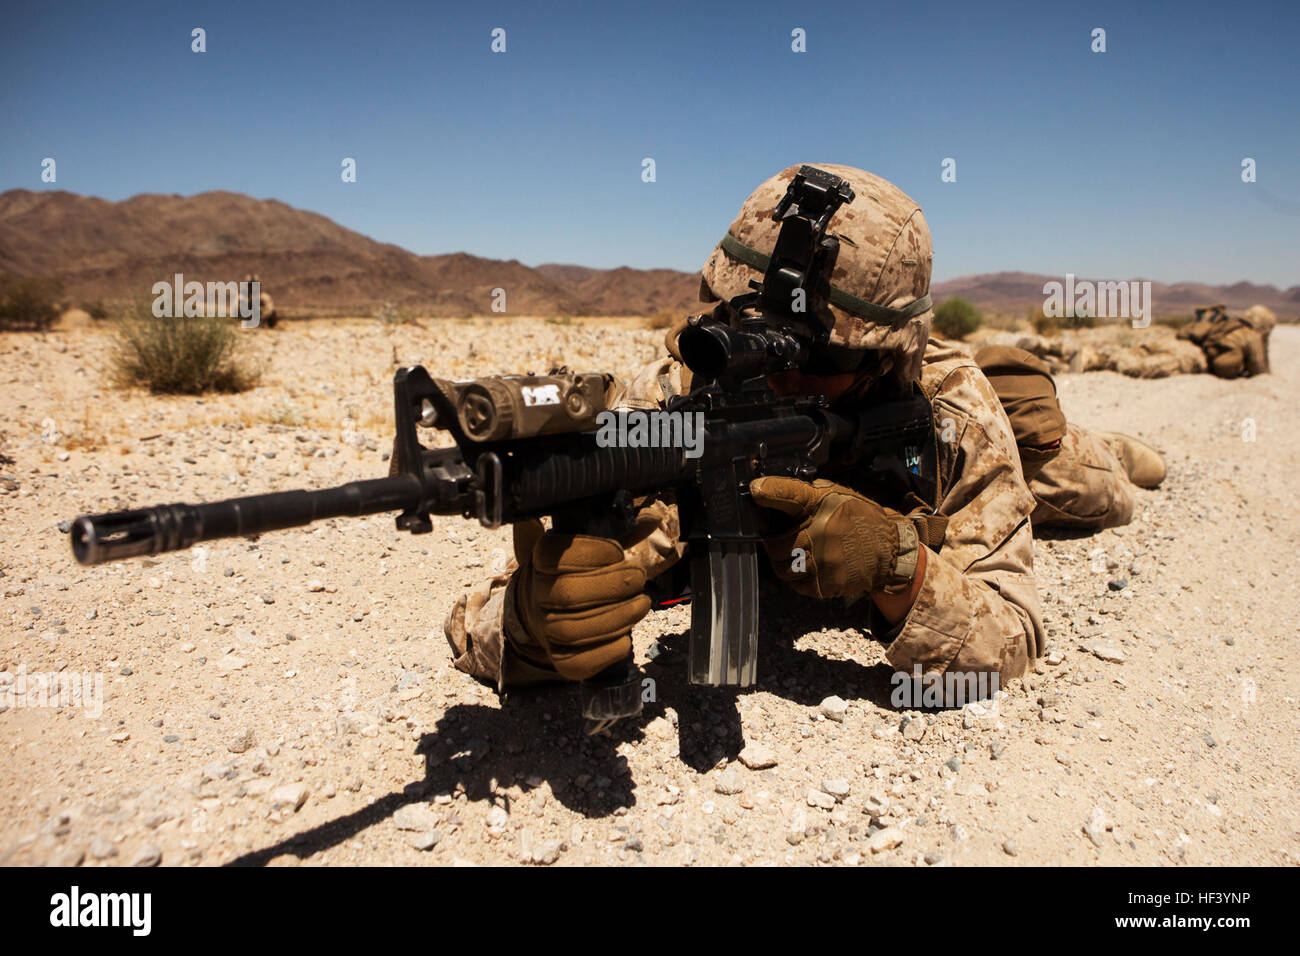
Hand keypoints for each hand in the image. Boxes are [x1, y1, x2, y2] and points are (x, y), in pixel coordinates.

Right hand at [511, 519, 650, 681]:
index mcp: (538, 561)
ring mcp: (546, 631)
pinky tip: (626, 634)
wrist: (543, 614)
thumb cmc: (570, 572)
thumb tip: (646, 514)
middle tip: (638, 576)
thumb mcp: (577, 543)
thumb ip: (599, 526)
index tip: (618, 551)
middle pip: (569, 594)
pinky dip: (610, 648)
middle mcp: (536, 597)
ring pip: (577, 629)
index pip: (556, 555)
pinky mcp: (562, 661)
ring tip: (641, 602)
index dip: (592, 552)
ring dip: (618, 616)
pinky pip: (584, 660)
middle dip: (612, 585)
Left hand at [748, 476, 916, 599]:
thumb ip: (806, 494)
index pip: (789, 494)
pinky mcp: (826, 584)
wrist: (892, 551)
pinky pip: (797, 585)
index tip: (756, 490)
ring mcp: (824, 561)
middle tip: (781, 537)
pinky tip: (810, 565)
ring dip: (783, 561)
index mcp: (822, 504)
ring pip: (782, 568)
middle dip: (774, 541)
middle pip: (775, 543)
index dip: (769, 491)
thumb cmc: (860, 519)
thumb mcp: (838, 495)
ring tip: (796, 552)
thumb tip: (770, 491)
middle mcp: (821, 532)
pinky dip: (798, 577)